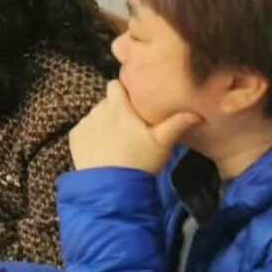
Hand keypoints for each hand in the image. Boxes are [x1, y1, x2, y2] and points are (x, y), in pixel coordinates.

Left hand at [69, 79, 201, 172]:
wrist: (112, 186)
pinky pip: (85, 129)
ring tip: (118, 140)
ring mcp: (84, 123)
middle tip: (131, 126)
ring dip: (105, 122)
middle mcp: (97, 110)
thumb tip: (197, 113)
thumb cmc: (140, 161)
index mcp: (117, 106)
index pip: (115, 84)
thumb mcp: (162, 143)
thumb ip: (177, 124)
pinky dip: (93, 135)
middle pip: (107, 102)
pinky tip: (104, 149)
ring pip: (96, 115)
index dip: (124, 91)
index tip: (134, 101)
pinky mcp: (74, 136)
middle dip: (117, 109)